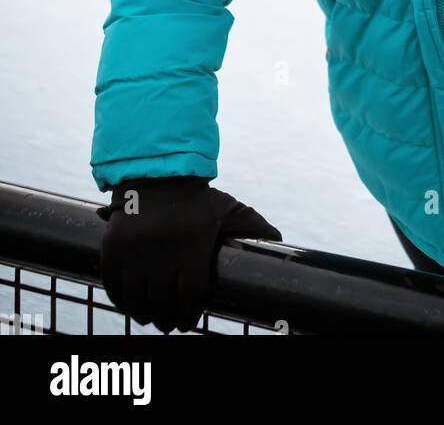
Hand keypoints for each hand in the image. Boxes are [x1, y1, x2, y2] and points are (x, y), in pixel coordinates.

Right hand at [97, 175, 282, 332]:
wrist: (156, 172)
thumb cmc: (195, 198)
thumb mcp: (226, 208)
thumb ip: (251, 226)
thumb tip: (278, 241)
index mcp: (192, 248)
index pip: (190, 299)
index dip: (188, 316)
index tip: (188, 322)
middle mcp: (162, 255)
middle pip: (162, 306)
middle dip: (167, 320)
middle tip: (169, 322)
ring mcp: (135, 253)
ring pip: (137, 302)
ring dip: (144, 314)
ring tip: (150, 316)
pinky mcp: (113, 248)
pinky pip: (113, 287)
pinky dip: (120, 300)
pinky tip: (129, 303)